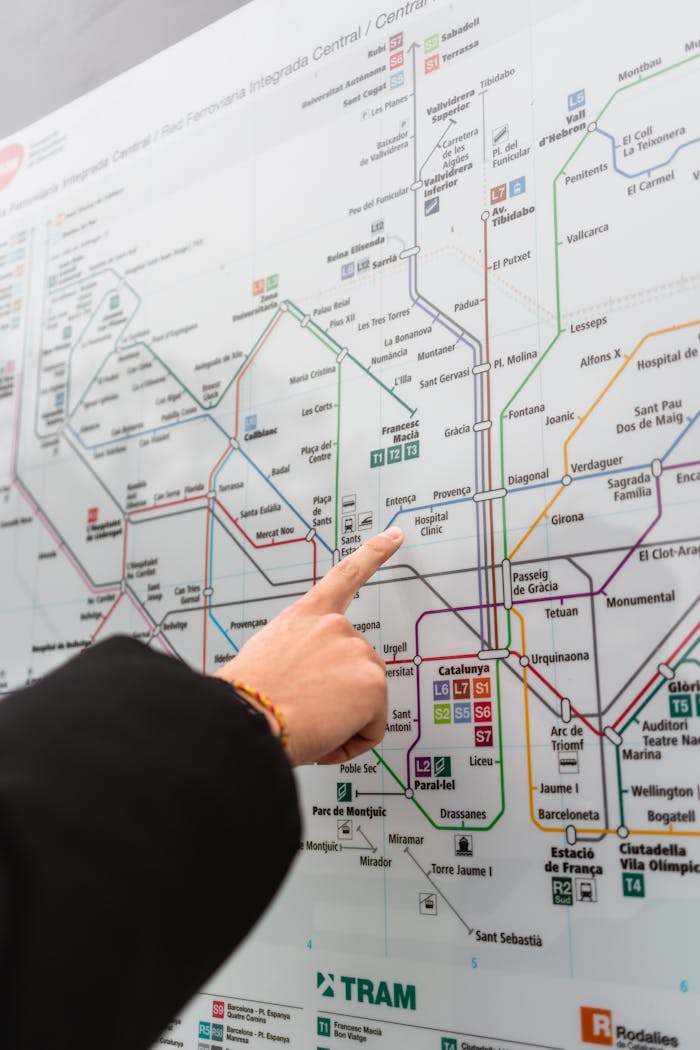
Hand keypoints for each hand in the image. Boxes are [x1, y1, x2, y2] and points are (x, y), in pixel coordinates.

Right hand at [213, 527, 403, 765]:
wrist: (244, 718)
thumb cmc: (245, 699)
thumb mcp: (268, 659)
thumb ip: (301, 658)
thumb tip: (310, 685)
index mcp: (305, 616)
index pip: (344, 576)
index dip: (374, 552)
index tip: (396, 535)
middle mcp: (334, 626)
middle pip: (357, 668)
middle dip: (338, 696)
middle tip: (302, 710)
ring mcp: (356, 652)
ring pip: (364, 702)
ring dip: (342, 721)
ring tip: (305, 722)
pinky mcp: (372, 683)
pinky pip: (372, 728)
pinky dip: (351, 741)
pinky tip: (323, 736)